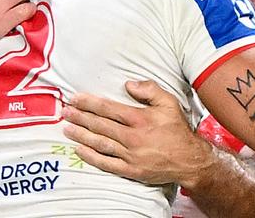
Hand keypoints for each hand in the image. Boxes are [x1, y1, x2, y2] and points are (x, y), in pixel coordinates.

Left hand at [62, 80, 214, 187]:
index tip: (76, 98)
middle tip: (65, 111)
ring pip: (100, 143)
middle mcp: (133, 137)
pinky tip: (79, 149)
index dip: (90, 103)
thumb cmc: (177, 129)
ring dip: (81, 134)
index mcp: (140, 119)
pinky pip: (106, 163)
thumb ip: (149, 90)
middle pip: (100, 125)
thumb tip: (128, 84)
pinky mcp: (131, 170)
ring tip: (67, 128)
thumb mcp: (169, 103)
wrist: (189, 160)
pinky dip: (91, 156)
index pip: (109, 109)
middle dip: (80, 117)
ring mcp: (131, 155)